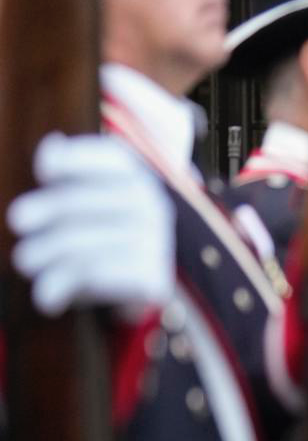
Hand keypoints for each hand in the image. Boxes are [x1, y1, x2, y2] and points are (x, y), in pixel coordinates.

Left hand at [7, 132, 173, 317]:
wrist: (144, 287)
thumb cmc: (104, 232)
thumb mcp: (87, 197)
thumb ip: (68, 169)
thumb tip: (53, 144)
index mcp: (139, 179)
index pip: (110, 158)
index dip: (74, 160)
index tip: (44, 172)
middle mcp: (153, 206)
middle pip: (82, 202)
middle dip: (44, 211)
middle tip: (17, 221)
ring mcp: (156, 243)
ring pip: (81, 243)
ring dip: (44, 254)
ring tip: (25, 262)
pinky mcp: (153, 279)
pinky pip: (94, 275)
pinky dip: (61, 286)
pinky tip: (46, 296)